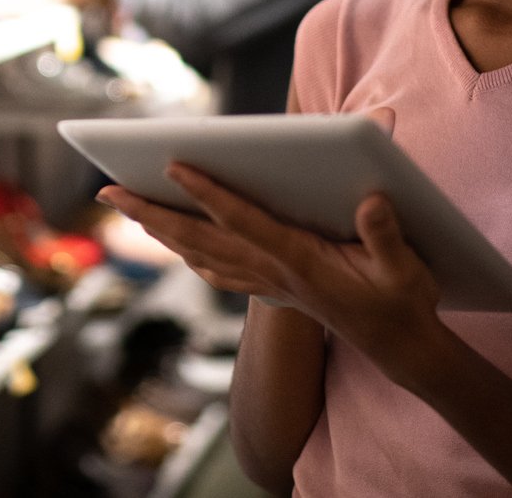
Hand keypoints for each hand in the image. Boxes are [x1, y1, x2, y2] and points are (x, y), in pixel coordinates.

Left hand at [98, 163, 442, 366]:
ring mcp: (269, 283)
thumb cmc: (403, 302)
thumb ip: (386, 235)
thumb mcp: (405, 269)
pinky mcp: (273, 289)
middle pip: (200, 238)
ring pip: (201, 254)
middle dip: (151, 212)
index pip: (243, 220)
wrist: (402, 347)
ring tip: (126, 205)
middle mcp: (273, 273)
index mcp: (300, 261)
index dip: (208, 192)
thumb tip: (370, 199)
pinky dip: (189, 252)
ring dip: (160, 229)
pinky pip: (217, 269)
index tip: (174, 165)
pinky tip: (176, 243)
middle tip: (106, 189)